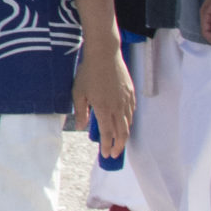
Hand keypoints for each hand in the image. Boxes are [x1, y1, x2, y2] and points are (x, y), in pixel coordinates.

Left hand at [74, 43, 136, 159]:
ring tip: (119, 142)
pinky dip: (129, 121)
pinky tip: (125, 124)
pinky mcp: (131, 93)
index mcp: (103, 108)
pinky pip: (132, 112)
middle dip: (119, 146)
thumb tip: (80, 127)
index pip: (107, 133)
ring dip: (124, 135)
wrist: (104, 55)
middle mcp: (117, 107)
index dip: (107, 146)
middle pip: (122, 132)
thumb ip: (80, 112)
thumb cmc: (88, 73)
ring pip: (128, 123)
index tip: (106, 155)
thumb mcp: (78, 92)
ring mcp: (126, 100)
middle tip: (114, 154)